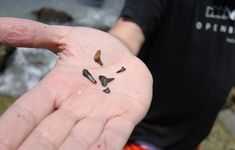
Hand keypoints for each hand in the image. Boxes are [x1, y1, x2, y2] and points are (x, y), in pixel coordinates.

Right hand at [0, 17, 152, 149]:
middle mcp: (74, 109)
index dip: (11, 130)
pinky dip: (105, 148)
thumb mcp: (65, 38)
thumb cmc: (95, 50)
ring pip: (80, 142)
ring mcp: (100, 115)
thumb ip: (33, 34)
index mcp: (56, 91)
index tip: (0, 146)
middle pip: (49, 135)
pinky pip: (113, 137)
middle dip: (36, 148)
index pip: (26, 114)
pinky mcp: (125, 116)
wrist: (126, 55)